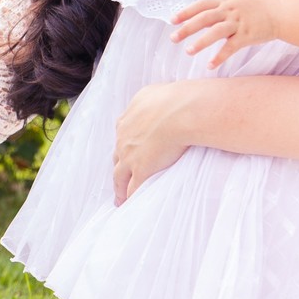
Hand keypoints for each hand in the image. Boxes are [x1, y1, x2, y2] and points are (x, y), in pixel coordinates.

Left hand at [113, 82, 188, 204]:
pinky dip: (128, 198)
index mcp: (127, 119)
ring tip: (119, 199)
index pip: (123, 134)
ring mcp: (130, 155)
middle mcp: (124, 137)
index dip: (125, 144)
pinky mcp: (141, 170)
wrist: (180, 111)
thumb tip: (157, 98)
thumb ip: (151, 98)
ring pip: (119, 176)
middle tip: (120, 175)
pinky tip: (128, 206)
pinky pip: (132, 189)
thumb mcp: (155, 93)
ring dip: (119, 187)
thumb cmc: (174, 98)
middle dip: (119, 164)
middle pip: (118, 155)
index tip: (126, 150)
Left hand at [171, 0, 277, 68]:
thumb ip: (218, 8)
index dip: (186, 12)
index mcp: (225, 2)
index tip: (172, 20)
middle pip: (204, 18)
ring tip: (188, 51)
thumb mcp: (235, 2)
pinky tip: (210, 65)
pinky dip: (220, 56)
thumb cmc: (255, 9)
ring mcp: (239, 23)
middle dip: (187, 28)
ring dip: (201, 42)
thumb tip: (198, 16)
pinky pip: (231, 47)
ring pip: (216, 32)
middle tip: (173, 38)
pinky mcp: (247, 35)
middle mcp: (230, 10)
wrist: (280, 13)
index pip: (201, 5)